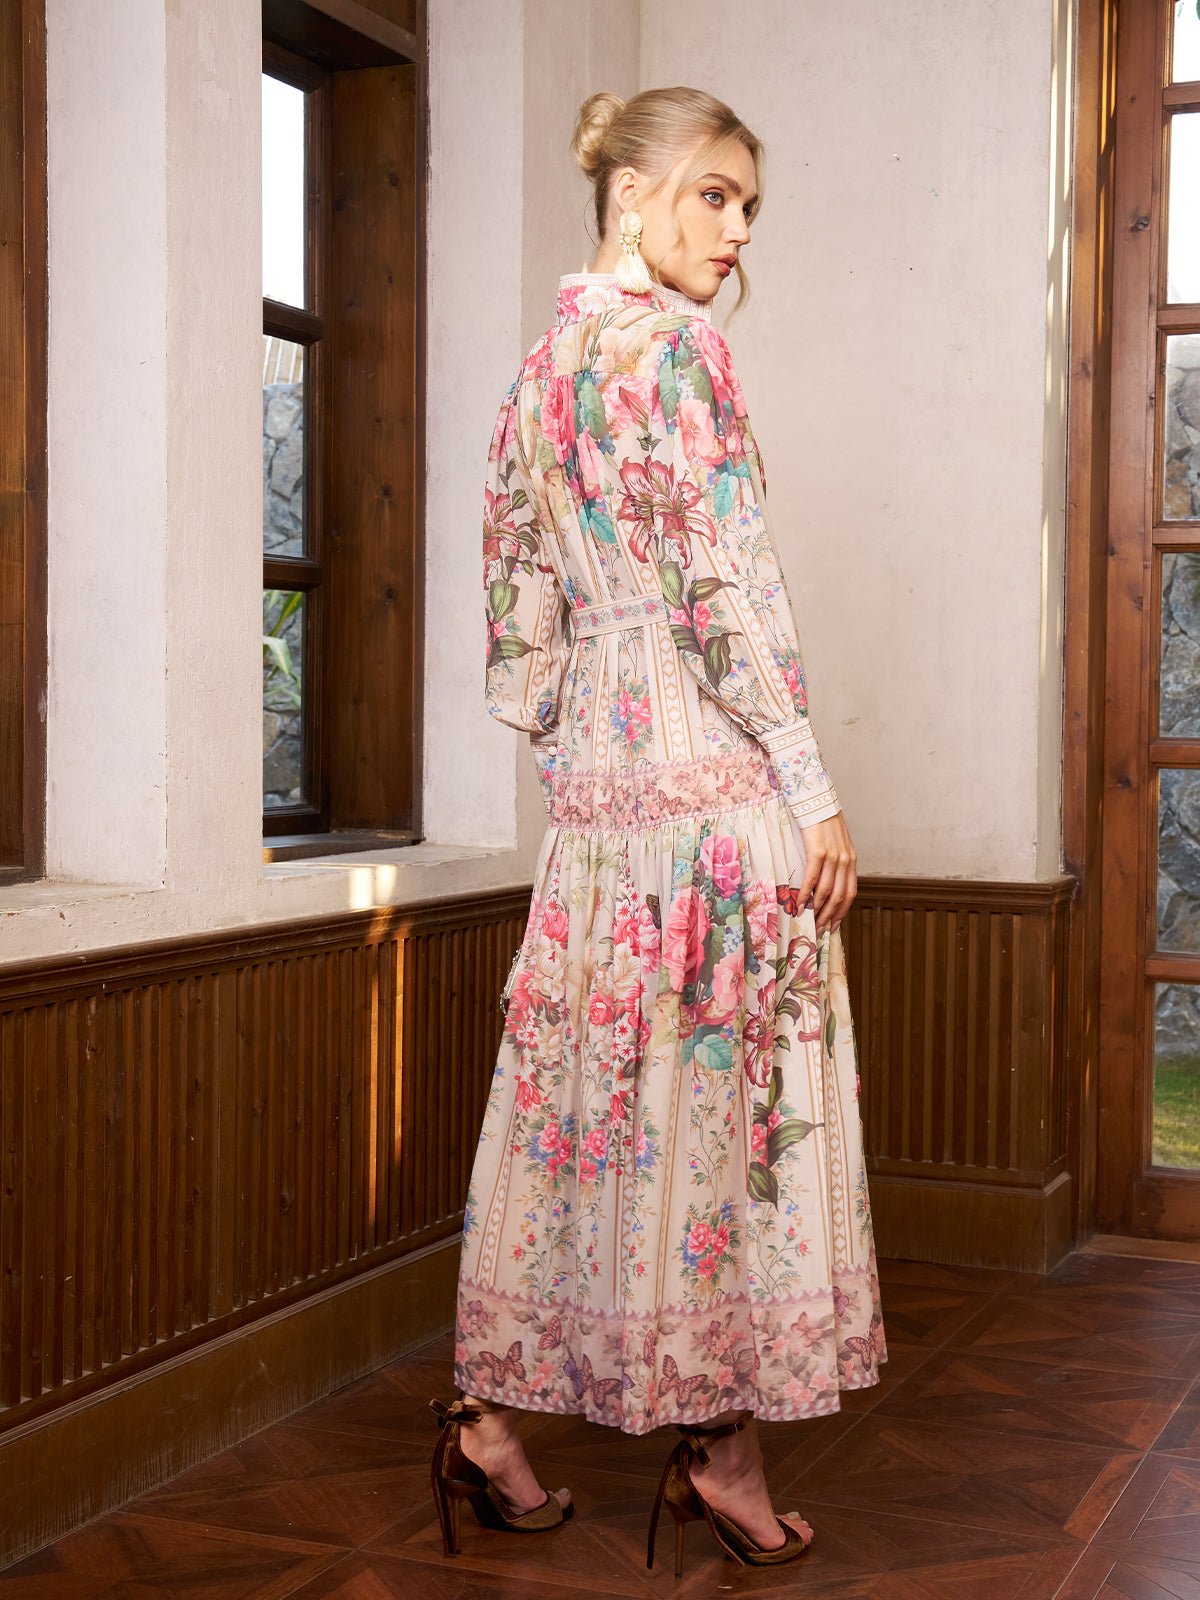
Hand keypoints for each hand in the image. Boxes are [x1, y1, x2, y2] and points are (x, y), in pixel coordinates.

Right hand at [797, 811, 856, 933]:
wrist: (816, 799)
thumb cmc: (822, 821)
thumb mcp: (835, 842)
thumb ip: (834, 860)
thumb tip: (825, 880)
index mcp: (851, 859)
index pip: (850, 892)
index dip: (842, 911)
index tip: (834, 924)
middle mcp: (845, 860)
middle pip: (839, 896)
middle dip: (829, 916)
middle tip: (819, 930)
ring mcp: (833, 856)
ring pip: (827, 890)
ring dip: (817, 909)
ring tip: (808, 921)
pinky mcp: (818, 850)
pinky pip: (813, 878)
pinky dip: (806, 893)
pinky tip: (800, 903)